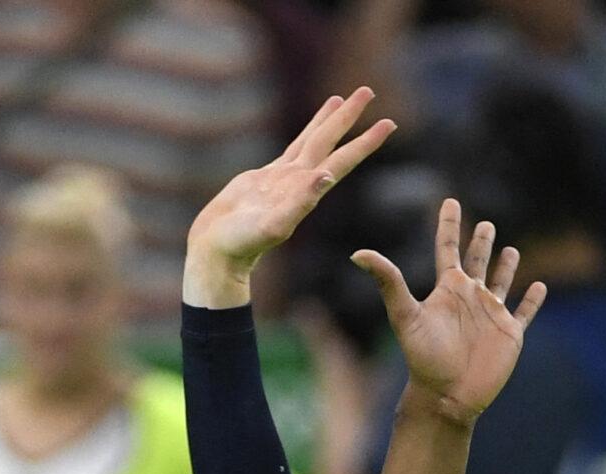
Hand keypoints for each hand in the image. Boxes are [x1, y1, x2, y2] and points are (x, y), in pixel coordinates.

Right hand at [185, 88, 394, 306]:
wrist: (216, 251)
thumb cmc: (241, 244)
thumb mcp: (273, 226)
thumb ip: (299, 203)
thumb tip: (326, 175)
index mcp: (307, 192)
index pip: (342, 161)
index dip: (364, 143)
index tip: (389, 123)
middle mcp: (300, 182)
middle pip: (330, 142)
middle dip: (349, 118)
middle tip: (368, 91)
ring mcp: (284, 178)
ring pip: (311, 141)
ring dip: (329, 121)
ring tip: (342, 99)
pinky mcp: (266, 178)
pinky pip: (292, 148)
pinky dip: (305, 133)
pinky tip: (314, 126)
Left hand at [353, 200, 544, 426]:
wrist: (446, 396)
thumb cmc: (423, 358)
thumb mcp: (405, 316)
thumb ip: (387, 283)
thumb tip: (357, 254)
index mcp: (447, 289)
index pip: (448, 247)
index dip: (449, 223)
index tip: (449, 201)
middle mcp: (469, 297)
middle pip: (477, 261)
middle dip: (481, 242)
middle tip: (485, 223)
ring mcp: (491, 314)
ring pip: (501, 282)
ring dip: (507, 266)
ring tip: (511, 250)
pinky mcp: (510, 333)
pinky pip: (524, 312)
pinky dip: (533, 300)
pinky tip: (539, 286)